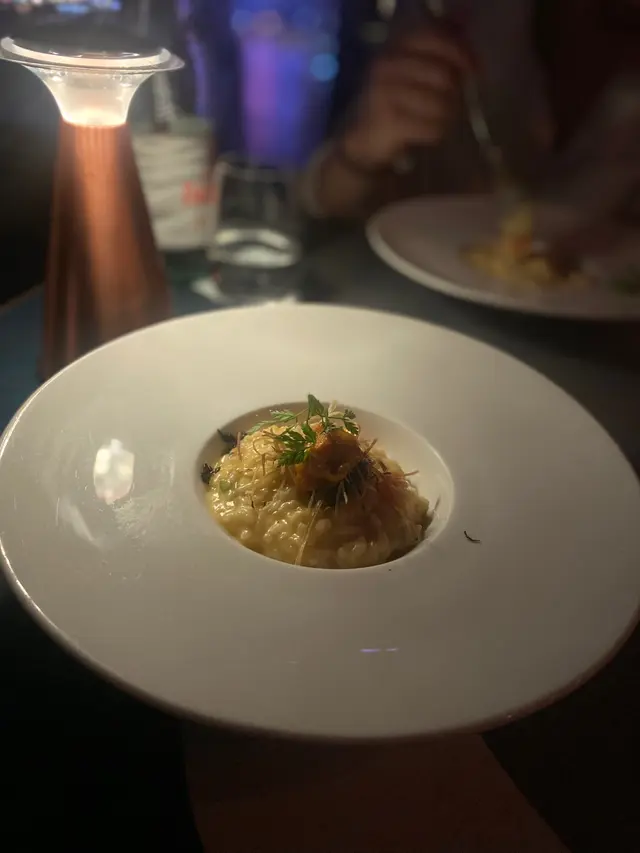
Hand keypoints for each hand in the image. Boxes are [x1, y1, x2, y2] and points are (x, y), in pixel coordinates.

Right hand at [342, 25, 474, 169]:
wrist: (365, 138)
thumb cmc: (397, 103)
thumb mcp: (413, 73)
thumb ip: (440, 57)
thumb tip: (472, 54)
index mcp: (396, 49)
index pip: (435, 39)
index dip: (460, 52)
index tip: (474, 69)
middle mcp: (388, 66)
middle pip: (444, 76)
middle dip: (455, 94)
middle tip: (452, 105)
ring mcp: (385, 94)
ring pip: (440, 104)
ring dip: (447, 116)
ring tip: (440, 120)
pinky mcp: (389, 122)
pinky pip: (431, 127)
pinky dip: (437, 133)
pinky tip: (431, 134)